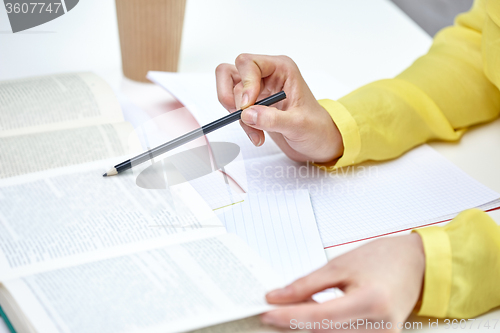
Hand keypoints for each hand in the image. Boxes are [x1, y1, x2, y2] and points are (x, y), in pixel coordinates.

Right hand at [215, 54, 343, 162]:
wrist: (317, 141)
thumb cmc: (315, 128)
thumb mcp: (299, 125)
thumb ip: (273, 119)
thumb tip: (248, 113)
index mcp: (282, 69)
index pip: (250, 63)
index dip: (246, 83)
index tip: (248, 105)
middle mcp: (267, 74)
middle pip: (233, 74)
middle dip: (237, 100)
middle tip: (246, 117)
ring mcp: (257, 88)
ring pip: (230, 91)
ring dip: (236, 113)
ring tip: (254, 130)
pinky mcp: (252, 103)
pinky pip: (233, 108)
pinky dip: (239, 122)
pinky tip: (256, 134)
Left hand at [261, 233, 425, 331]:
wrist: (416, 265)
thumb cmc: (384, 258)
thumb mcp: (341, 264)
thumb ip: (308, 284)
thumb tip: (279, 297)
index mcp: (371, 301)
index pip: (319, 317)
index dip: (288, 317)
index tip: (267, 312)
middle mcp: (379, 326)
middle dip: (293, 323)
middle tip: (273, 311)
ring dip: (308, 328)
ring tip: (294, 310)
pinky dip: (325, 330)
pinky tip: (314, 318)